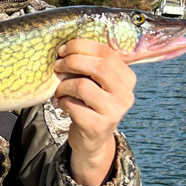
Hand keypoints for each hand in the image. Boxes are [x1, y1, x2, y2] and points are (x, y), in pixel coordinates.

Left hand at [53, 39, 136, 185]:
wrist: (93, 139)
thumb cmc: (91, 104)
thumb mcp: (97, 83)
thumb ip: (90, 65)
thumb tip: (65, 48)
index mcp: (127, 77)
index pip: (106, 52)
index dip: (81, 46)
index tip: (63, 50)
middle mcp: (125, 94)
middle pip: (98, 66)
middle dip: (72, 62)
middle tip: (57, 66)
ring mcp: (114, 111)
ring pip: (82, 85)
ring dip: (64, 85)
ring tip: (59, 90)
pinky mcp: (98, 126)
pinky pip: (72, 105)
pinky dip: (62, 102)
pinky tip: (62, 105)